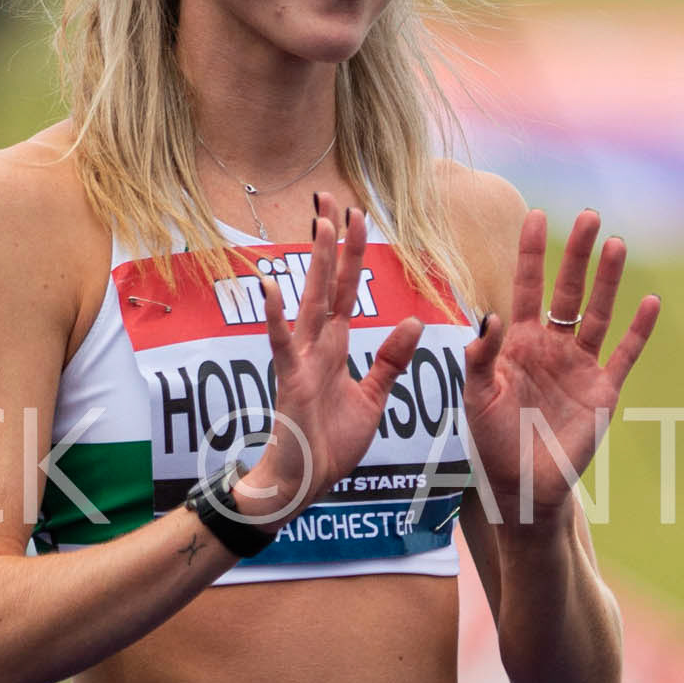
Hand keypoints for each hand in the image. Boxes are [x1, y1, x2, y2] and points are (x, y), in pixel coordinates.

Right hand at [235, 192, 422, 525]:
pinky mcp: (290, 383)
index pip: (348, 291)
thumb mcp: (372, 398)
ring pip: (310, 302)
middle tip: (336, 200)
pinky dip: (276, 319)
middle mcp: (316, 346)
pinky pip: (281, 345)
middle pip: (329, 284)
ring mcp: (300, 361)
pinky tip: (270, 289)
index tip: (358, 217)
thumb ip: (390, 361)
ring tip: (320, 226)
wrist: (302, 481)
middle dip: (335, 244)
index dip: (354, 255)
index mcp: (336, 347)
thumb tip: (413, 322)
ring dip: (316, 264)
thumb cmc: (330, 442)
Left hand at [464, 208, 659, 524]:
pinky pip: (624, 354)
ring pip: (598, 314)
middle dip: (577, 255)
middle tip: (589, 216)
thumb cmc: (493, 442)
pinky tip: (649, 301)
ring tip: (617, 244)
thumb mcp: (476, 399)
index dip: (531, 253)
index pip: (526, 288)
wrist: (522, 485)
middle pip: (568, 291)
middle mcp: (552, 347)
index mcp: (519, 343)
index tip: (535, 215)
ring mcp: (580, 366)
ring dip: (608, 280)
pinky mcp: (603, 390)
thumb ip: (480, 359)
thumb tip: (488, 317)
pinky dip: (638, 330)